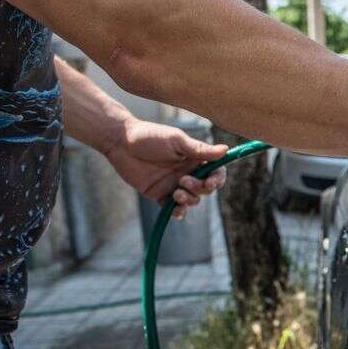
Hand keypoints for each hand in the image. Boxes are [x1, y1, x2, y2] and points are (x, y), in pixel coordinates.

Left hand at [105, 119, 228, 219]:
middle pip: (205, 189)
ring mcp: (174, 185)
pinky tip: (176, 211)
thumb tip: (226, 150)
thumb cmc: (150, 136)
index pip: (215, 172)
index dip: (218, 179)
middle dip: (200, 188)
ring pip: (192, 200)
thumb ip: (200, 149)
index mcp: (195, 159)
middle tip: (184, 180)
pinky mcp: (160, 195)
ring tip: (176, 192)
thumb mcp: (177, 141)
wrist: (121, 143)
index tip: (212, 182)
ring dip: (189, 200)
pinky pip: (174, 208)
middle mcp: (188, 172)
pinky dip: (178, 212)